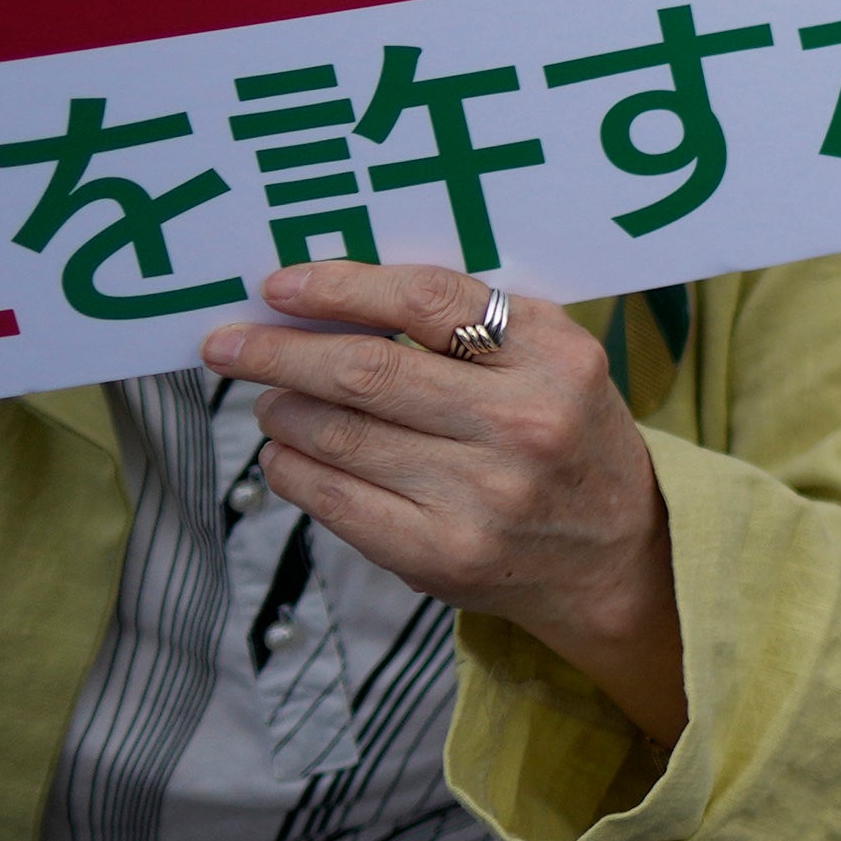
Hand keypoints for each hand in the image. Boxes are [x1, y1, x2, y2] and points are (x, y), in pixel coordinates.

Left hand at [200, 266, 685, 744]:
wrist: (612, 555)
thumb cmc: (567, 437)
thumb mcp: (555, 361)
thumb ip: (472, 324)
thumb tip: (339, 297)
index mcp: (555, 357)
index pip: (428, 301)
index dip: (341, 288)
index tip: (280, 285)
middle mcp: (522, 424)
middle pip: (367, 371)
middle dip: (279, 350)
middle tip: (228, 341)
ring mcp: (480, 495)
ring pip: (338, 435)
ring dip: (282, 409)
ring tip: (270, 397)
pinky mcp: (440, 554)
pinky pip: (333, 500)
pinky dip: (291, 468)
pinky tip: (287, 452)